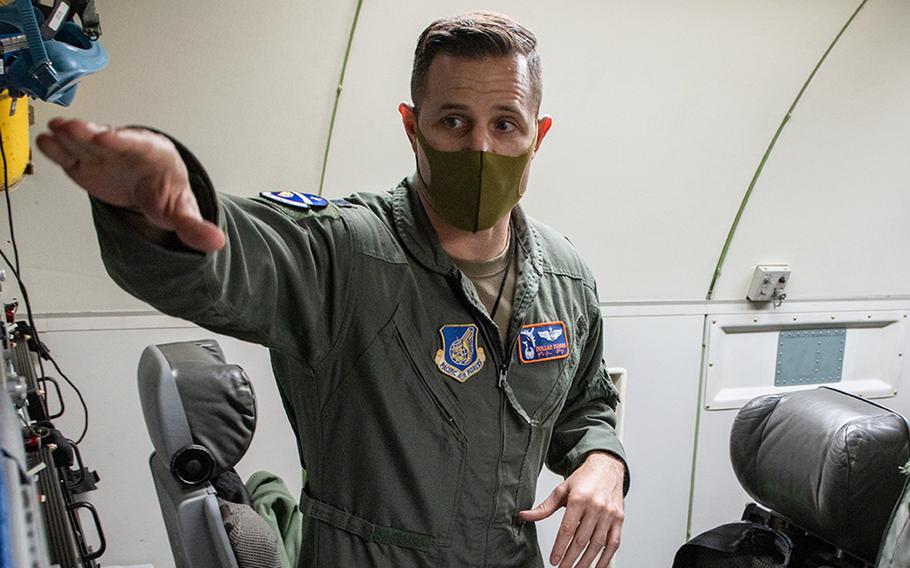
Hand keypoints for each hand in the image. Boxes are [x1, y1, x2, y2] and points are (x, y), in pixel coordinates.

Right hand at [36, 118, 224, 251]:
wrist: (150, 190)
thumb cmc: (166, 193)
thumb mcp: (181, 211)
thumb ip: (195, 226)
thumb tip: (216, 242)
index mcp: (155, 155)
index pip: (139, 146)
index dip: (122, 141)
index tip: (106, 139)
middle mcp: (126, 149)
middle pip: (108, 138)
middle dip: (90, 133)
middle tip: (71, 127)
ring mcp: (103, 154)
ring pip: (85, 141)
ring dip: (69, 136)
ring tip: (53, 130)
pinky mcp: (84, 164)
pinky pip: (69, 154)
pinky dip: (57, 149)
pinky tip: (45, 142)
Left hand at [519, 452, 624, 567]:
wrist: (606, 468)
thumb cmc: (583, 479)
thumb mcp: (561, 490)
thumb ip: (544, 507)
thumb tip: (524, 516)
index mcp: (579, 499)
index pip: (567, 529)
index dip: (560, 547)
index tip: (553, 560)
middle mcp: (596, 507)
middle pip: (582, 540)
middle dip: (570, 558)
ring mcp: (609, 514)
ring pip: (597, 545)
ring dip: (586, 562)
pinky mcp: (619, 520)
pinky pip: (614, 544)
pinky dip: (606, 559)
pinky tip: (597, 567)